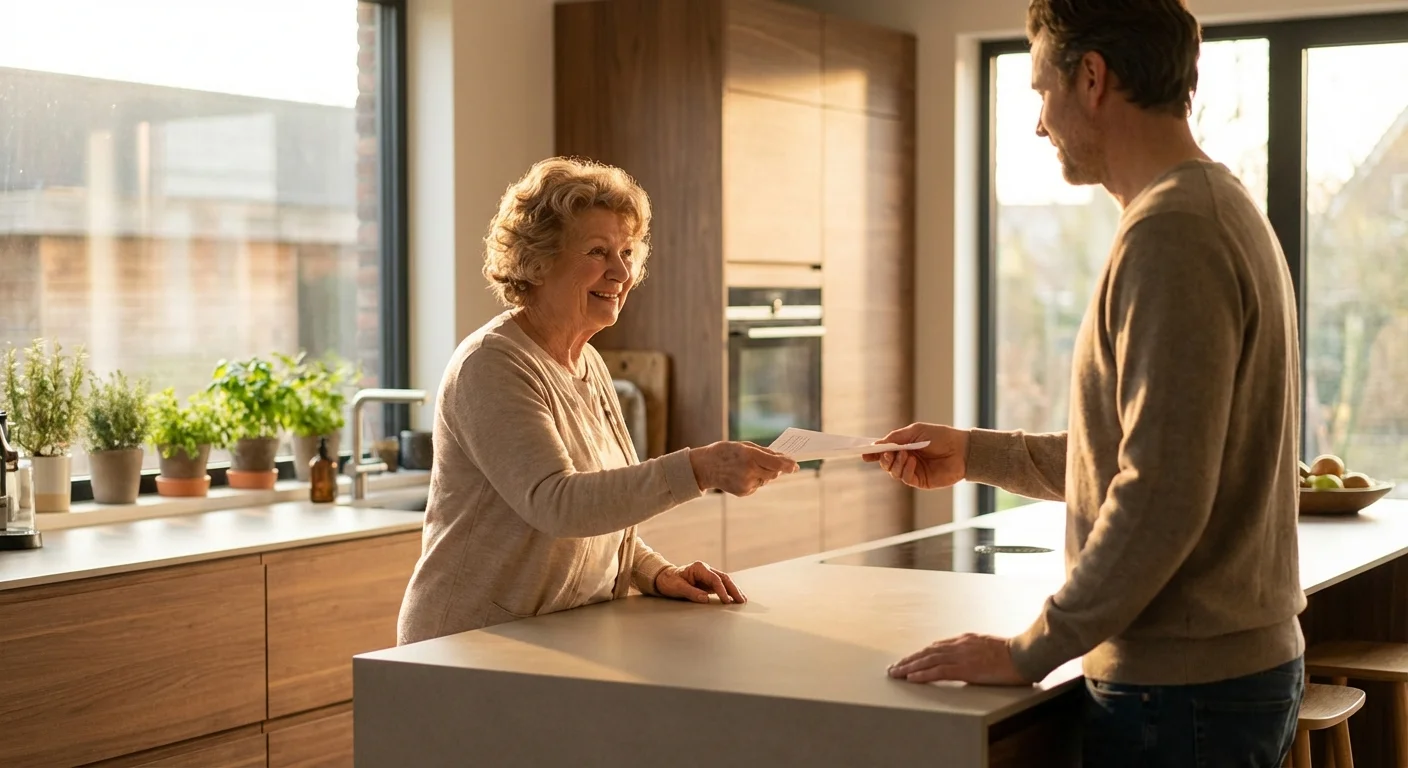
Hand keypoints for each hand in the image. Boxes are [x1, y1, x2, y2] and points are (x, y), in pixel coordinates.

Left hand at [654, 561, 746, 603]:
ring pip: (725, 581)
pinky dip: (728, 592)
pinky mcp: (708, 582)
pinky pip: (721, 586)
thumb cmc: (670, 581)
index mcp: (699, 568)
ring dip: (734, 590)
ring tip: (742, 600)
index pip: (715, 579)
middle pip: (724, 578)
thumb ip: (692, 592)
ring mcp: (708, 575)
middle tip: (741, 600)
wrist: (665, 578)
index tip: (726, 601)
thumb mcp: (678, 587)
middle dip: (733, 589)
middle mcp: (706, 569)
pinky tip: (734, 598)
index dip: (722, 590)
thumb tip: (706, 599)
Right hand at [688, 441, 797, 496]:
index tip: (796, 465)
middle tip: (782, 464)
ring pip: (766, 480)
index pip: (776, 463)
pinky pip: (757, 485)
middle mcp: (749, 472)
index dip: (788, 465)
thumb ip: (763, 452)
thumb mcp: (743, 446)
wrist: (704, 467)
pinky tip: (744, 474)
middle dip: (778, 469)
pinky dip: (756, 479)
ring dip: (765, 473)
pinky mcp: (743, 492)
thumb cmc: (725, 452)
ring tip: (752, 466)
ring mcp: (746, 484)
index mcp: (750, 456)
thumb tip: (781, 458)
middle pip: (774, 473)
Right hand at [862, 423, 968, 489]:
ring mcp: (913, 471)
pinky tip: (912, 462)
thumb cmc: (941, 436)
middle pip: (886, 463)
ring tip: (906, 454)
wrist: (962, 450)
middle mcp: (907, 459)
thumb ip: (896, 437)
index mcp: (905, 446)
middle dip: (883, 458)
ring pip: (893, 472)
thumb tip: (877, 444)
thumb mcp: (915, 431)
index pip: (885, 451)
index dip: (874, 453)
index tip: (864, 454)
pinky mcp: (921, 481)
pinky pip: (906, 478)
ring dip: (896, 463)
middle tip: (887, 452)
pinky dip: (905, 470)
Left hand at [886, 633, 1029, 685]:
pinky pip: (938, 671)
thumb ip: (975, 652)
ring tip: (896, 673)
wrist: (1024, 654)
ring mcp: (961, 656)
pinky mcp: (965, 668)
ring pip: (928, 660)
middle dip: (909, 660)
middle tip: (894, 668)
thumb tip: (967, 662)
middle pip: (927, 652)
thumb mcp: (989, 648)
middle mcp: (959, 645)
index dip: (920, 654)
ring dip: (910, 667)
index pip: (936, 647)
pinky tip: (912, 678)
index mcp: (965, 640)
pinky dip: (923, 674)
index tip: (909, 660)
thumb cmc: (1013, 654)